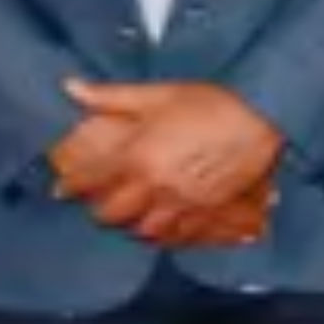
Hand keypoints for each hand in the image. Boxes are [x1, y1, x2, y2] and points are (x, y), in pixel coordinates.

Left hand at [54, 79, 283, 249]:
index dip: (70, 186)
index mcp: (138, 156)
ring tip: (131, 216)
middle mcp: (156, 186)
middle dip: (101, 210)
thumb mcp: (157, 94)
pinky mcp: (207, 212)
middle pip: (113, 215)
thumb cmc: (213, 103)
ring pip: (144, 231)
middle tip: (99, 202)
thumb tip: (72, 87)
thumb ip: (110, 97)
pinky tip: (162, 226)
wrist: (262, 117)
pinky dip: (165, 235)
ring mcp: (183, 203)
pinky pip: (178, 236)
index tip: (61, 189)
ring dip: (133, 225)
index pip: (90, 180)